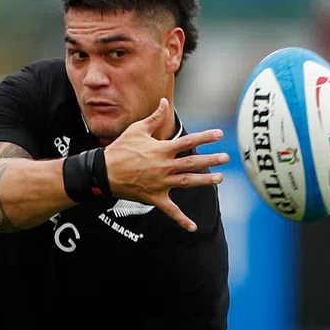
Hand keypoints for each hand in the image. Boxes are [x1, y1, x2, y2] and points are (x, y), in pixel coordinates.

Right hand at [103, 98, 228, 231]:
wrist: (103, 172)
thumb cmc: (120, 150)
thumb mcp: (136, 130)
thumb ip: (154, 118)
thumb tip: (164, 102)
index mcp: (161, 149)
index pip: (188, 141)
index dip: (205, 137)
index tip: (220, 134)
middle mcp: (164, 166)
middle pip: (193, 162)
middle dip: (211, 159)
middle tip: (226, 158)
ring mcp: (161, 183)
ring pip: (188, 182)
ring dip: (205, 180)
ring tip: (220, 178)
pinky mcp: (155, 198)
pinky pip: (171, 211)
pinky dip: (182, 220)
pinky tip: (193, 227)